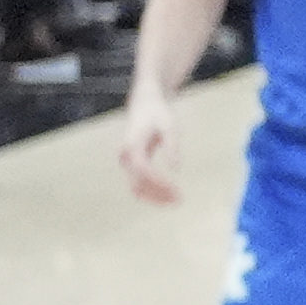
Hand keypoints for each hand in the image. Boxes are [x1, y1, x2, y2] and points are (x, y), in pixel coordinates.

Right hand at [117, 80, 179, 203]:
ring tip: (176, 200)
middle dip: (158, 194)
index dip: (159, 183)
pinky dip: (151, 191)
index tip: (176, 191)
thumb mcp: (171, 127)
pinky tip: (168, 194)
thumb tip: (176, 169)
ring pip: (136, 187)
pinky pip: (138, 183)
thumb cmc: (159, 114)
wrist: (145, 103)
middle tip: (179, 201)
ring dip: (154, 197)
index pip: (143, 171)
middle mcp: (126, 156)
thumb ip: (172, 147)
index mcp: (133, 146)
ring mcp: (127, 161)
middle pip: (138, 184)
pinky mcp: (132, 163)